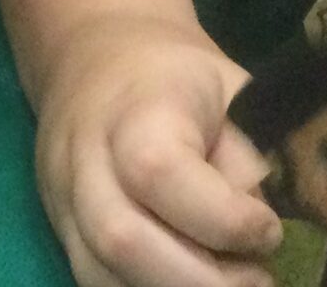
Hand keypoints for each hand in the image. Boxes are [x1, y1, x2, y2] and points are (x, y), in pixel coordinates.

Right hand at [34, 17, 279, 286]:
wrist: (96, 61)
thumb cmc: (179, 79)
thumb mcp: (232, 93)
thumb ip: (250, 158)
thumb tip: (261, 235)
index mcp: (134, 109)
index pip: (158, 170)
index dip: (222, 217)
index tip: (269, 229)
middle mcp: (82, 157)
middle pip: (119, 237)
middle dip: (199, 279)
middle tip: (256, 279)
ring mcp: (61, 198)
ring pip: (98, 273)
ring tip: (227, 284)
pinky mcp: (58, 230)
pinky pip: (93, 281)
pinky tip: (187, 281)